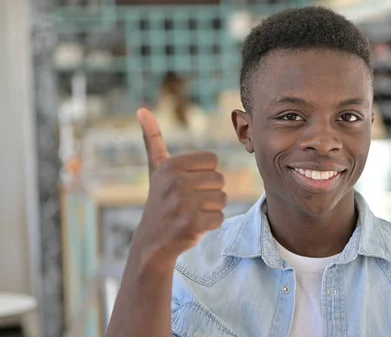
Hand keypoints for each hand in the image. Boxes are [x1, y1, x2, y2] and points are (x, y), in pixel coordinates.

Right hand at [131, 108, 226, 267]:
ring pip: (222, 199)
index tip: (189, 184)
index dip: (205, 174)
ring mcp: (183, 204)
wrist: (152, 241)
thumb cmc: (160, 200)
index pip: (213, 161)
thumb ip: (153, 140)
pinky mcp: (191, 224)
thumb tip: (142, 110)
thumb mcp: (156, 170)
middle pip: (220, 180)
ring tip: (191, 213)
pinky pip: (220, 217)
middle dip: (209, 193)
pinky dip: (211, 224)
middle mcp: (175, 182)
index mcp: (171, 165)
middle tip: (190, 202)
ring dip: (211, 209)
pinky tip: (194, 226)